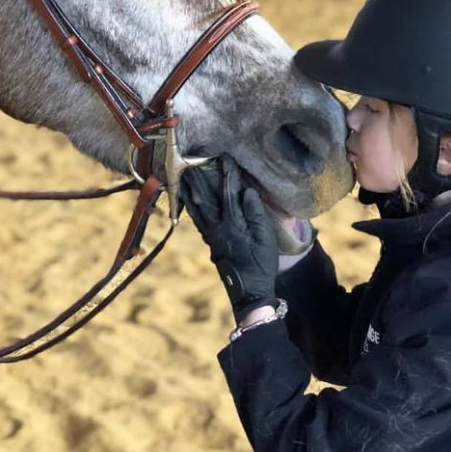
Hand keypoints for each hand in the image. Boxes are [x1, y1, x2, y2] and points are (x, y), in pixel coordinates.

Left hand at [182, 154, 278, 321]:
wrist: (249, 293)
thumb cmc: (261, 264)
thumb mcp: (265, 239)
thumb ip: (256, 213)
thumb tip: (246, 191)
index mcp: (233, 225)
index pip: (228, 193)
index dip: (227, 174)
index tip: (225, 158)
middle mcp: (217, 229)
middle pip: (205, 199)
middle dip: (199, 179)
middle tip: (192, 162)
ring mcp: (211, 237)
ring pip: (197, 209)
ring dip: (191, 191)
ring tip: (185, 177)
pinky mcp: (210, 243)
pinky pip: (197, 220)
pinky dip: (192, 208)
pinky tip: (189, 201)